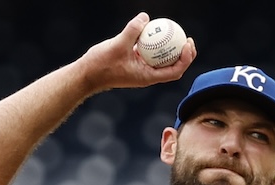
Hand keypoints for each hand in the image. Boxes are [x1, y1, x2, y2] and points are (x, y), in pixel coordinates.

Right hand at [76, 12, 196, 92]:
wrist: (87, 74)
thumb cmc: (101, 64)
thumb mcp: (117, 45)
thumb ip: (132, 31)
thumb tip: (145, 17)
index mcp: (148, 77)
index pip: (175, 71)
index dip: (185, 59)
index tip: (187, 44)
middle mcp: (148, 75)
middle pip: (173, 66)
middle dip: (184, 54)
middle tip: (187, 38)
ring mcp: (142, 69)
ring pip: (162, 60)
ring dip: (171, 49)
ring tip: (176, 33)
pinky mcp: (136, 62)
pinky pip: (150, 53)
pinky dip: (155, 44)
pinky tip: (155, 30)